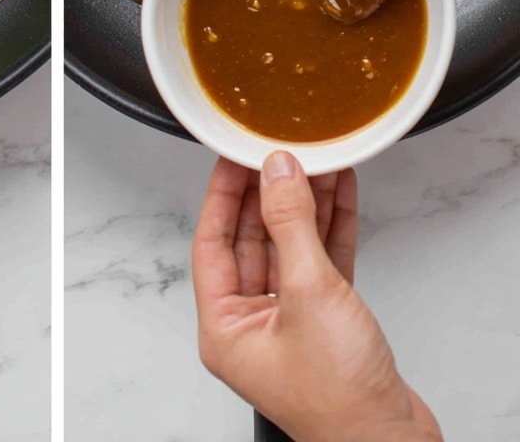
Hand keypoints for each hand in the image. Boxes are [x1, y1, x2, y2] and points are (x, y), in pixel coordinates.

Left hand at [193, 151, 441, 441]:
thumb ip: (291, 224)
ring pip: (291, 245)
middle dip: (270, 193)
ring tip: (316, 161)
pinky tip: (339, 194)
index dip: (225, 194)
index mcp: (225, 326)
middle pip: (253, 238)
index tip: (234, 156)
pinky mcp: (327, 321)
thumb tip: (278, 174)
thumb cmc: (341, 402)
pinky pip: (322, 260)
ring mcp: (291, 322)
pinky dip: (331, 227)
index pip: (213, 240)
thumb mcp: (309, 293)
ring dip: (306, 204)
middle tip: (281, 152)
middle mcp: (252, 323)